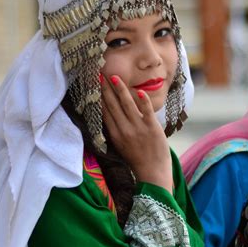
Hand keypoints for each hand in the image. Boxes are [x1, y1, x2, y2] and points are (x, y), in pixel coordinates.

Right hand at [101, 74, 172, 191]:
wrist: (153, 172)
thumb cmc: (137, 159)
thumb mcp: (121, 145)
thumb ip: (116, 130)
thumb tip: (109, 114)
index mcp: (115, 134)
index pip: (105, 111)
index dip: (99, 97)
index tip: (94, 84)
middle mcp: (124, 130)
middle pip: (113, 105)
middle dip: (106, 89)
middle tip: (100, 73)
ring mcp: (138, 128)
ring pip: (127, 105)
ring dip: (120, 90)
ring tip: (115, 77)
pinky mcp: (152, 128)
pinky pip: (146, 111)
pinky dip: (143, 101)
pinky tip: (139, 91)